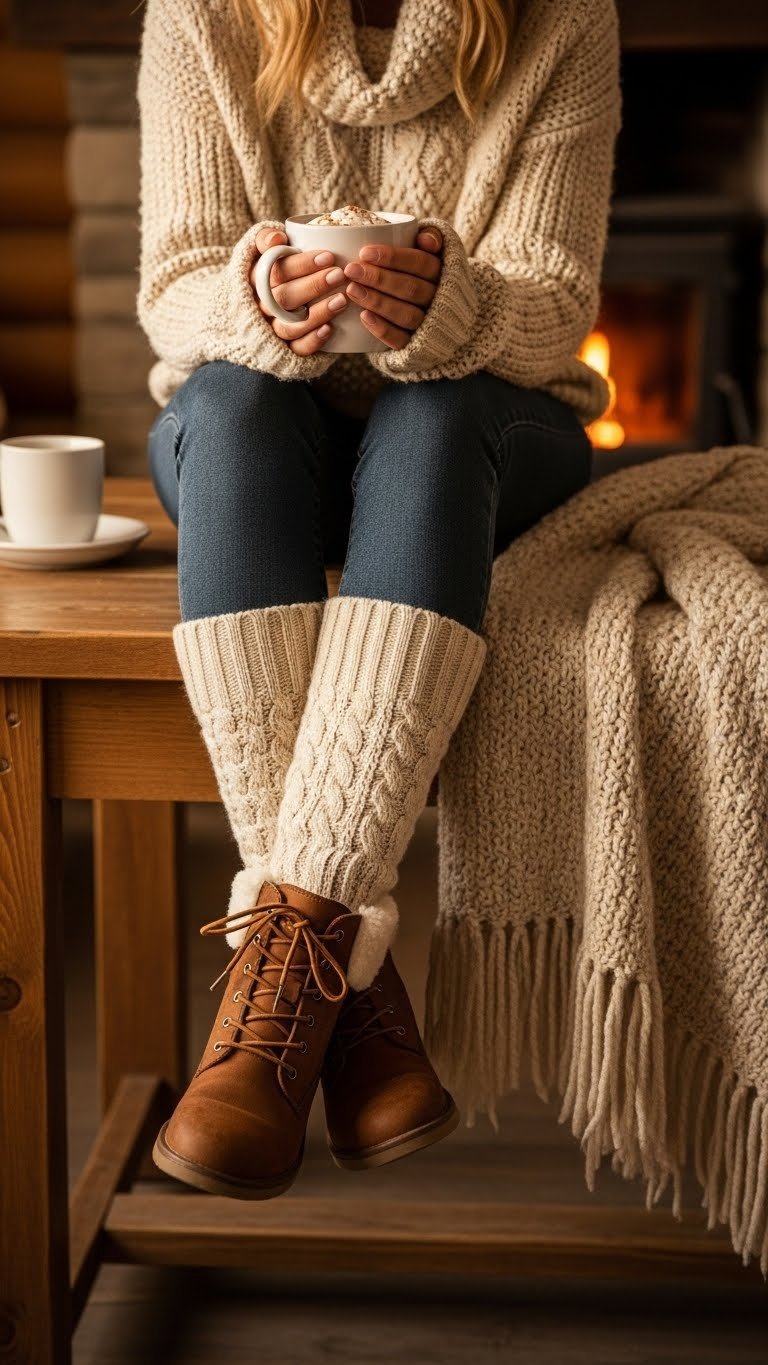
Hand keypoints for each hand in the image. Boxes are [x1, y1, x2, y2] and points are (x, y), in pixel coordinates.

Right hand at [249, 226, 349, 355]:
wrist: (270, 303)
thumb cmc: (275, 271)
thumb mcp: (265, 251)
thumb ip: (266, 239)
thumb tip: (277, 239)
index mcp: (256, 280)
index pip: (276, 272)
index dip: (301, 265)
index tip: (328, 256)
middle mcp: (262, 307)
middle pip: (283, 299)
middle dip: (313, 286)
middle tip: (339, 275)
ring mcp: (272, 330)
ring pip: (290, 326)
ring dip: (317, 314)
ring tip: (342, 300)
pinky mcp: (285, 350)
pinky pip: (296, 349)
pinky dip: (312, 341)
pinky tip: (330, 329)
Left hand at [342, 228, 443, 350]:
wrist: (445, 318)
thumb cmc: (426, 274)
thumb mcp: (435, 251)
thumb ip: (431, 237)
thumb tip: (425, 239)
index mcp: (443, 273)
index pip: (421, 263)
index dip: (393, 258)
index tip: (364, 252)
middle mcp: (438, 299)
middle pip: (411, 289)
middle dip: (379, 279)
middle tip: (351, 270)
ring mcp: (429, 324)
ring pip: (407, 315)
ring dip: (378, 302)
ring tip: (352, 290)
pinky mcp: (417, 346)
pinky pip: (402, 340)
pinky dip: (383, 330)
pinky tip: (364, 317)